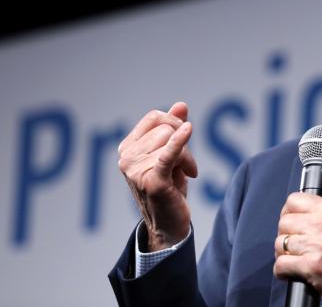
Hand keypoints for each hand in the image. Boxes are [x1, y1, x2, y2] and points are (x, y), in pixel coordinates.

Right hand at [118, 102, 196, 250]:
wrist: (169, 224)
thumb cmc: (169, 187)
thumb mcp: (171, 154)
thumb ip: (174, 128)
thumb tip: (181, 105)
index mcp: (128, 148)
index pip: (156, 118)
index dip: (175, 124)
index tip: (183, 142)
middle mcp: (127, 158)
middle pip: (166, 128)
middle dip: (184, 143)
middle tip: (185, 166)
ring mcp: (136, 170)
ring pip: (172, 140)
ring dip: (187, 157)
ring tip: (184, 174)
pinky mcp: (152, 182)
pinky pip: (167, 154)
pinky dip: (178, 143)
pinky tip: (188, 130)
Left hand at [274, 193, 321, 306]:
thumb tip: (301, 217)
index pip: (295, 200)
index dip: (288, 213)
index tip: (290, 223)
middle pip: (284, 222)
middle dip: (285, 236)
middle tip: (293, 247)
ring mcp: (318, 245)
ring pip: (280, 243)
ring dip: (284, 255)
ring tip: (295, 261)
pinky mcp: (312, 267)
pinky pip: (281, 265)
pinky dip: (283, 272)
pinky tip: (293, 274)